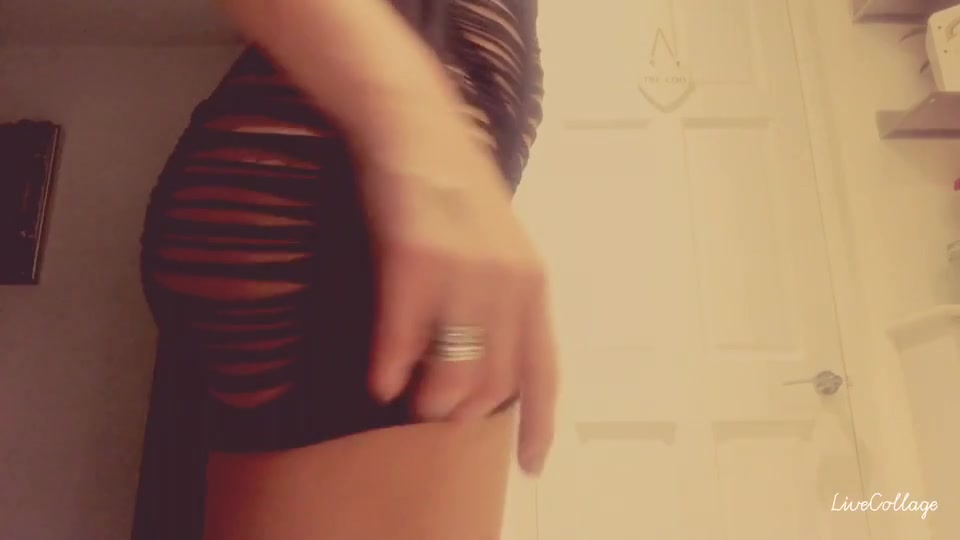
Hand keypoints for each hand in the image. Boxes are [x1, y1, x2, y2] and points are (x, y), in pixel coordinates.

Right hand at [360, 120, 557, 475]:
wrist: (417, 133)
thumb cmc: (456, 193)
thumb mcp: (500, 247)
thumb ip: (502, 303)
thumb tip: (485, 369)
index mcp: (532, 284)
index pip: (543, 370)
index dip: (540, 423)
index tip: (531, 464)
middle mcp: (507, 283)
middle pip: (493, 383)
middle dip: (463, 412)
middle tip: (436, 414)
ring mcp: (462, 273)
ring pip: (451, 371)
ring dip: (428, 399)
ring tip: (409, 399)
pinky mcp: (414, 261)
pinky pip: (401, 340)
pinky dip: (389, 369)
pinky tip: (379, 381)